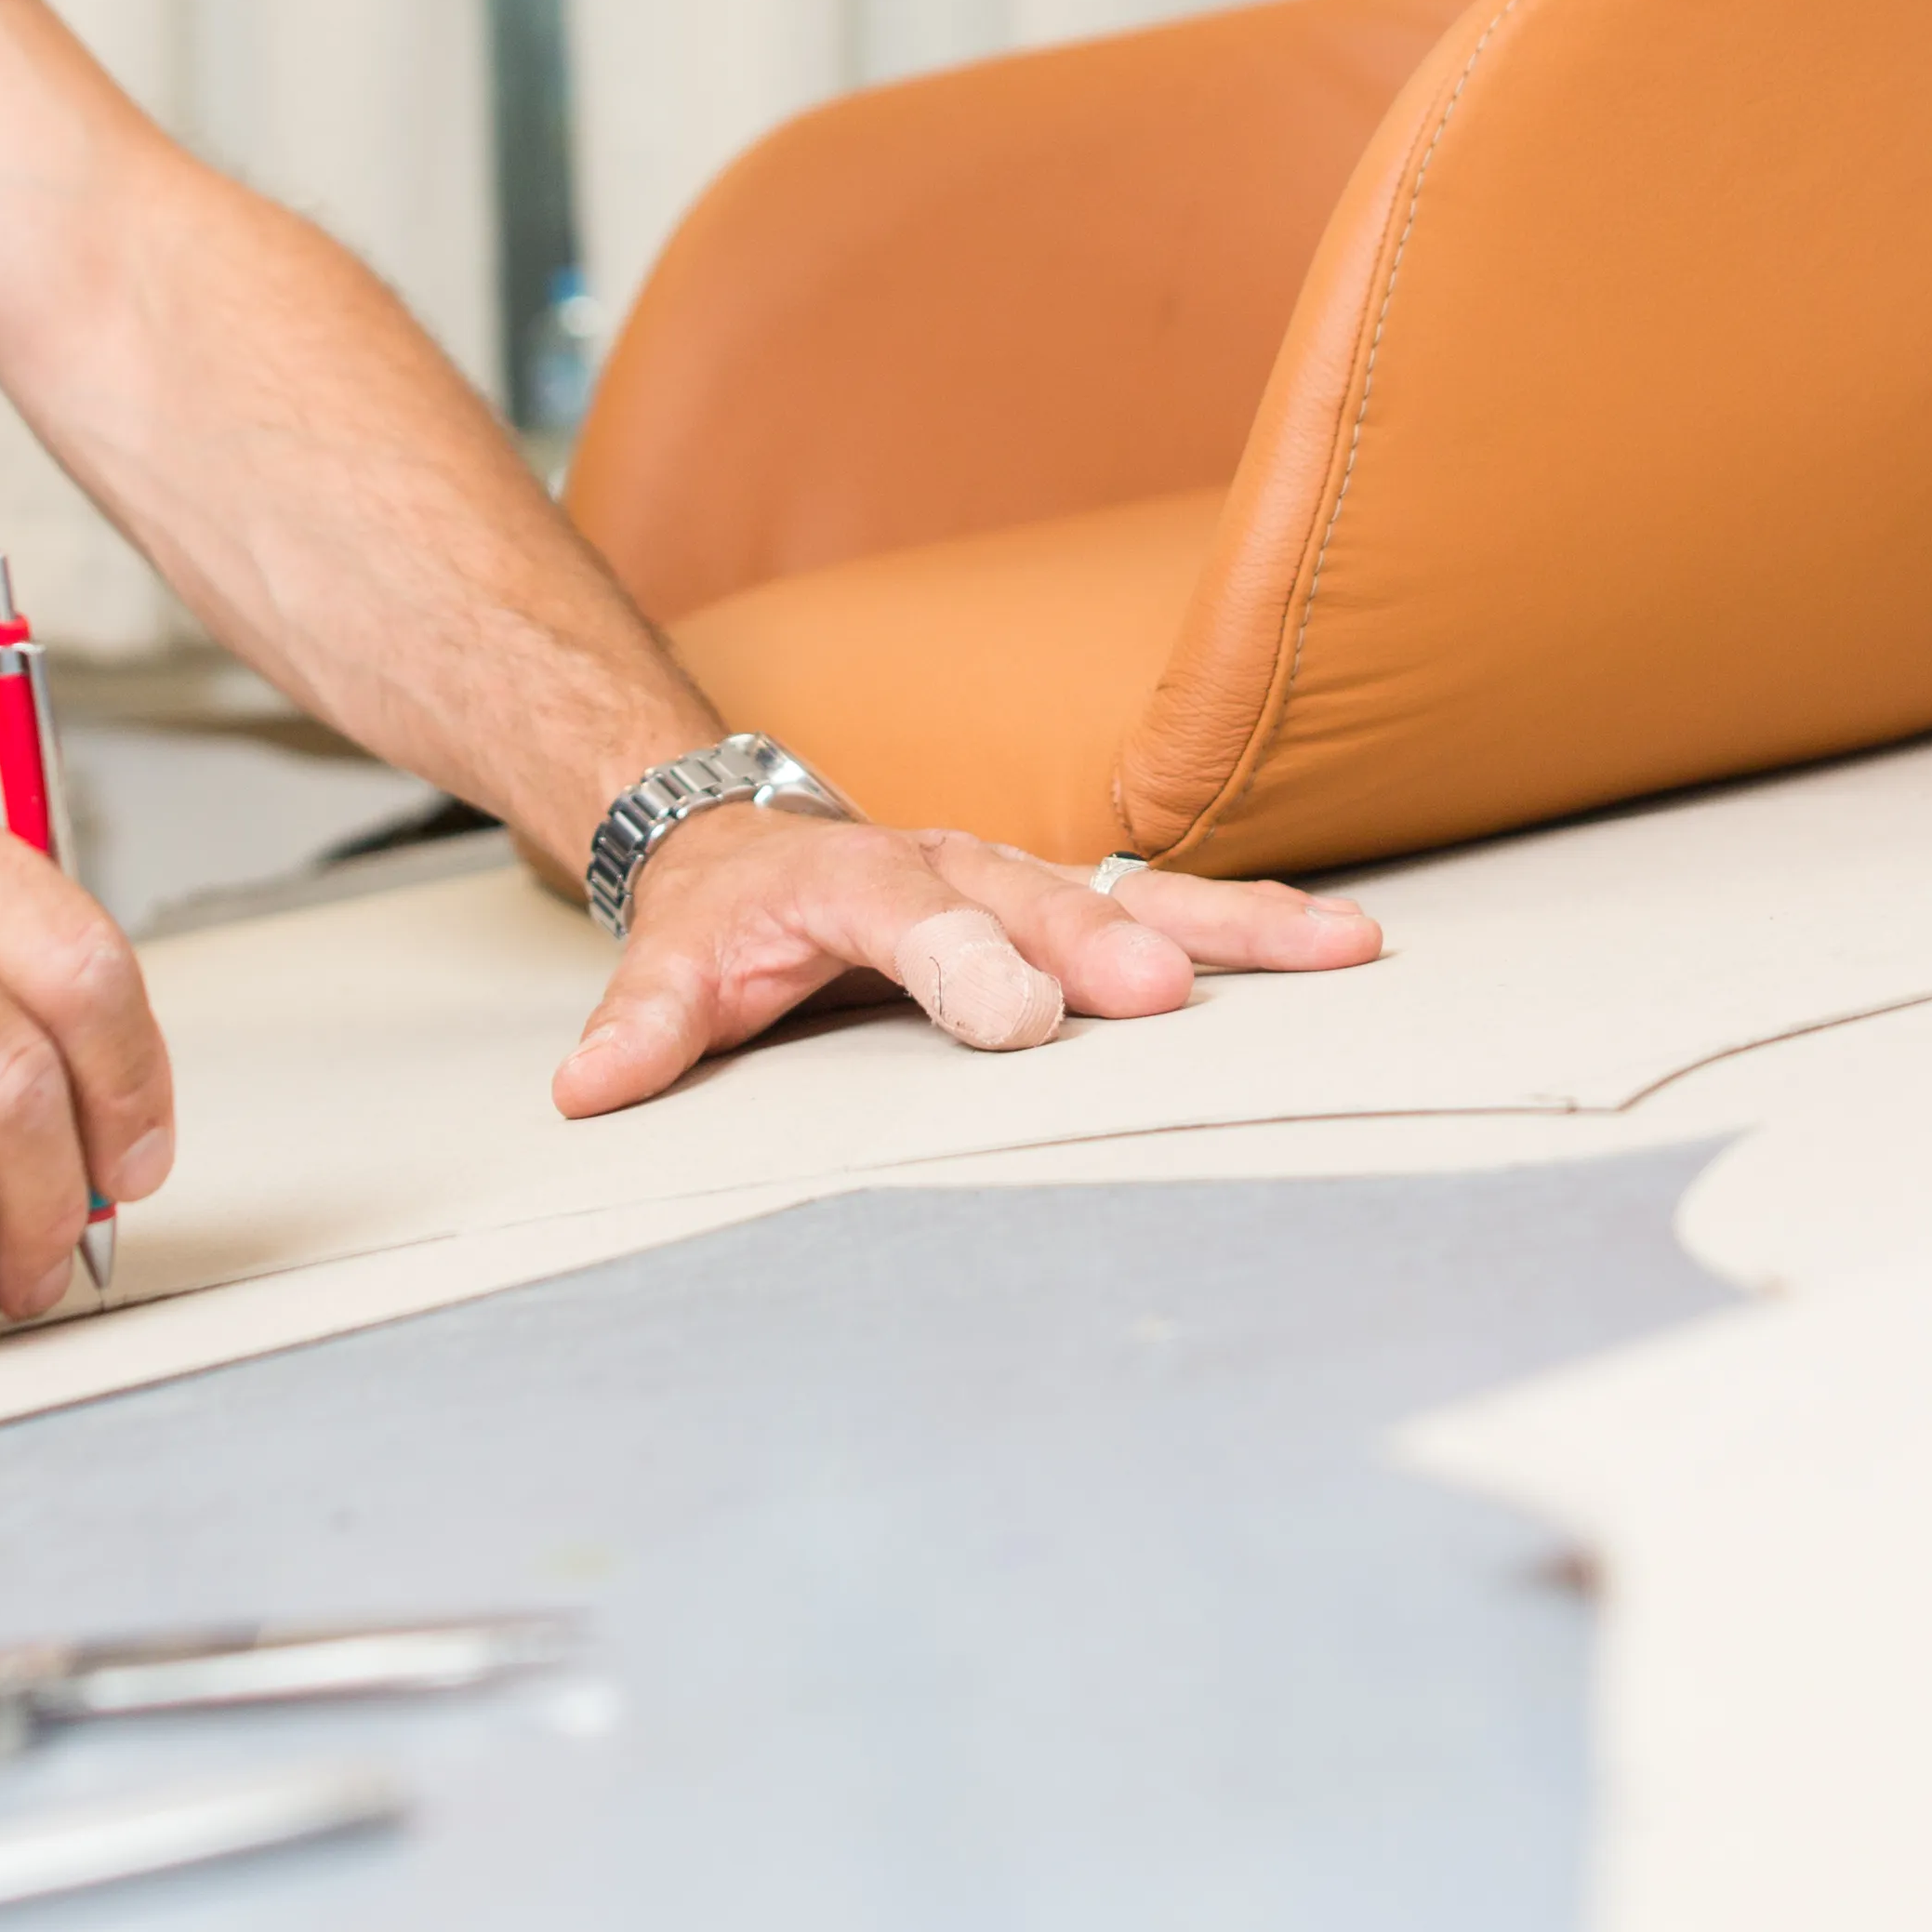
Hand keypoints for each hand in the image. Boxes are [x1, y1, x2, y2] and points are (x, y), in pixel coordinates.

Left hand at [551, 806, 1382, 1116]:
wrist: (748, 843)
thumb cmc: (725, 923)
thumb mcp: (670, 967)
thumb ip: (645, 1028)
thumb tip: (587, 1088)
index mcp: (851, 880)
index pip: (910, 918)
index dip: (962, 966)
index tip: (1019, 1020)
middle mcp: (952, 863)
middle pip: (1037, 898)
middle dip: (1103, 943)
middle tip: (1165, 995)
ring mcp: (1022, 877)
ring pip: (1135, 892)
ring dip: (1234, 927)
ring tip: (1339, 950)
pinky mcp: (1071, 903)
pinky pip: (1173, 906)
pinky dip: (1255, 924)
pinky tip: (1344, 945)